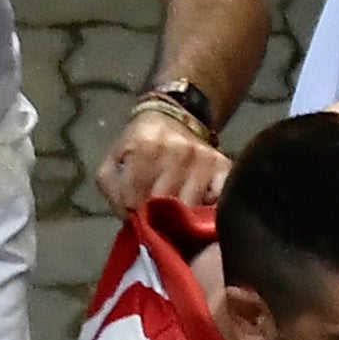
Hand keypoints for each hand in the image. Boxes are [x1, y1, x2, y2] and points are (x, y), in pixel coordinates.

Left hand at [92, 97, 228, 214]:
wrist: (171, 121)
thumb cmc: (138, 147)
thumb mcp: (113, 163)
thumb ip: (113, 190)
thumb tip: (131, 217)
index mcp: (146, 145)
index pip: (138, 193)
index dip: (132, 208)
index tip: (133, 210)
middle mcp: (180, 150)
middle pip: (166, 201)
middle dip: (156, 215)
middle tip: (154, 217)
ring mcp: (206, 158)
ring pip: (191, 205)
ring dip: (180, 217)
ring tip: (172, 214)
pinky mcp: (226, 167)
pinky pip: (218, 201)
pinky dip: (207, 210)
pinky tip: (195, 206)